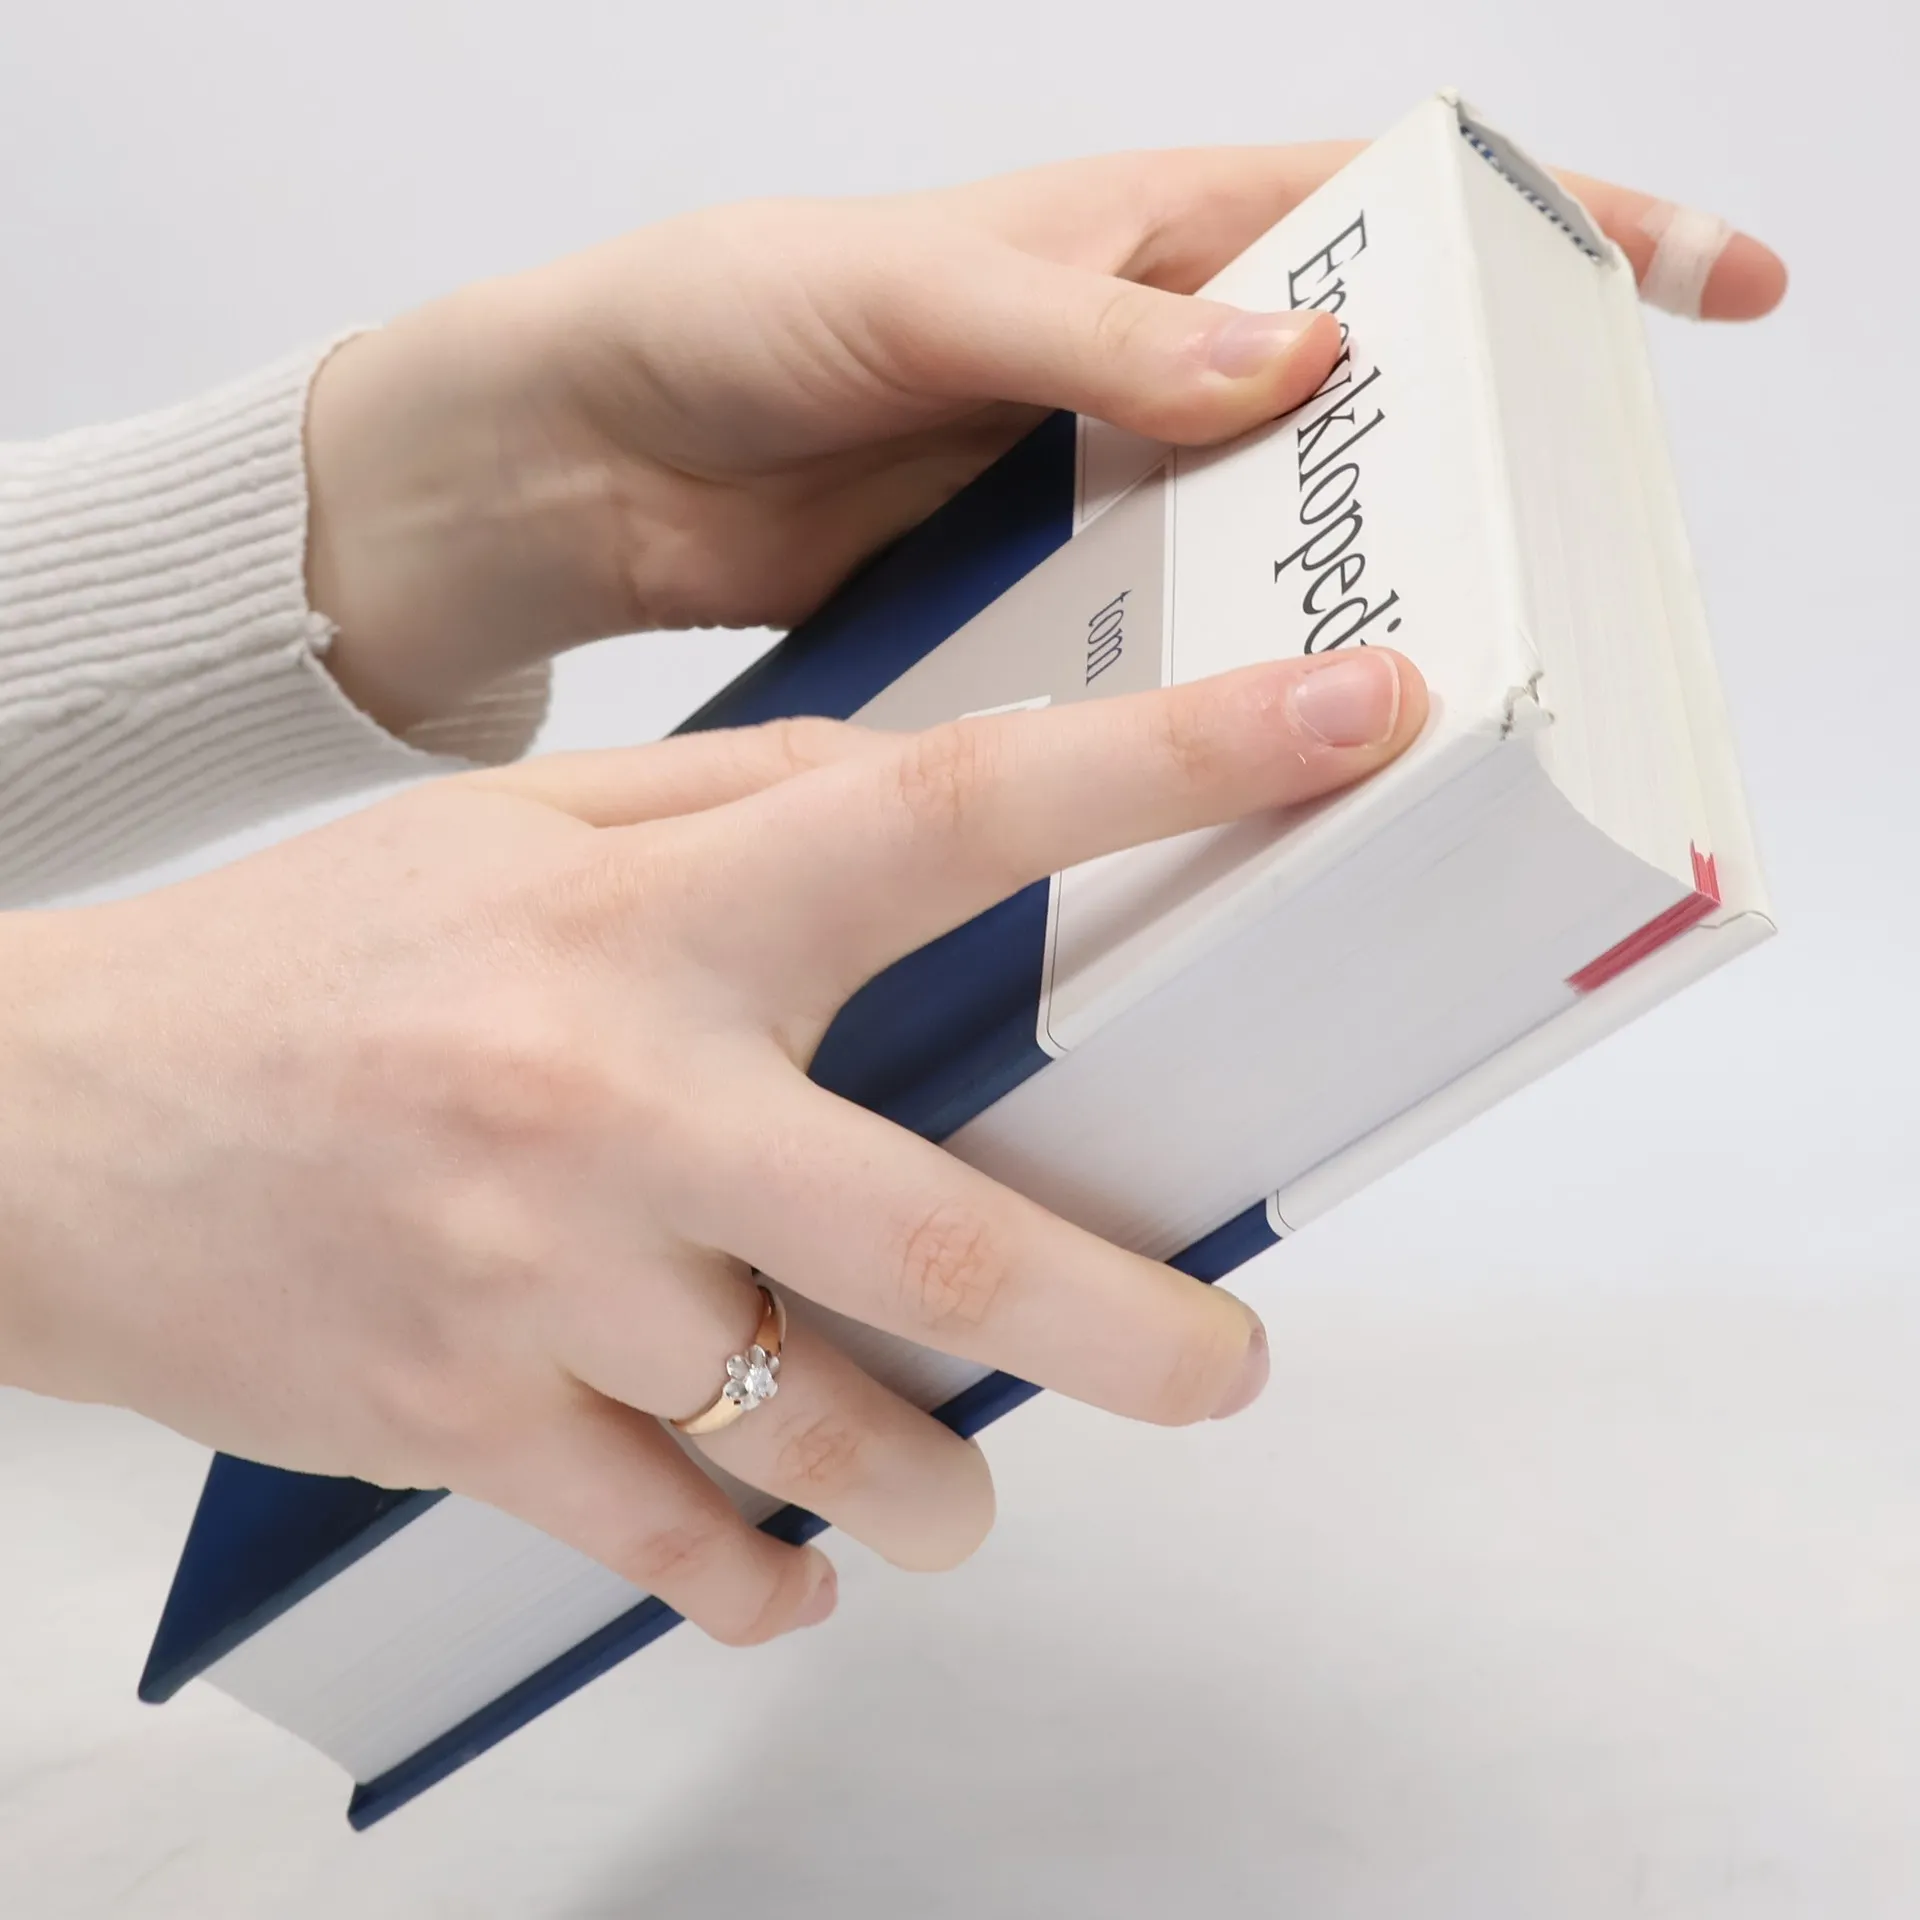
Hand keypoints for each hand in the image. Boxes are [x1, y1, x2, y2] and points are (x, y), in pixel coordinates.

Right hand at [0, 648, 1424, 1643]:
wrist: (42, 1121)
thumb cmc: (295, 962)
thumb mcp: (513, 832)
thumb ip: (734, 808)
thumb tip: (917, 796)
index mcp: (650, 923)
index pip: (956, 813)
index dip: (1176, 761)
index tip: (1346, 722)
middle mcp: (614, 1104)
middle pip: (933, 1229)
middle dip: (1114, 1322)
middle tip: (1220, 1368)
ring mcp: (538, 1286)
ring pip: (813, 1427)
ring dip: (927, 1478)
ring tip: (965, 1486)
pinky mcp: (464, 1427)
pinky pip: (668, 1541)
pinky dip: (759, 1576)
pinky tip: (792, 1568)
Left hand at [302, 146, 1785, 733]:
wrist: (577, 465)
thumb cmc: (711, 318)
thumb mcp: (898, 289)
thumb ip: (1080, 325)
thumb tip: (1285, 358)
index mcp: (1136, 243)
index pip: (1381, 209)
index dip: (1550, 231)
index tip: (1695, 284)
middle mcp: (1138, 367)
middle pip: (1360, 401)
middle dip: (1473, 460)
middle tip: (1565, 559)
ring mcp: (1091, 494)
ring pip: (1272, 540)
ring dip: (1348, 598)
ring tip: (1438, 679)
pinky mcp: (1029, 601)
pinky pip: (1157, 641)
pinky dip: (1215, 686)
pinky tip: (1258, 747)